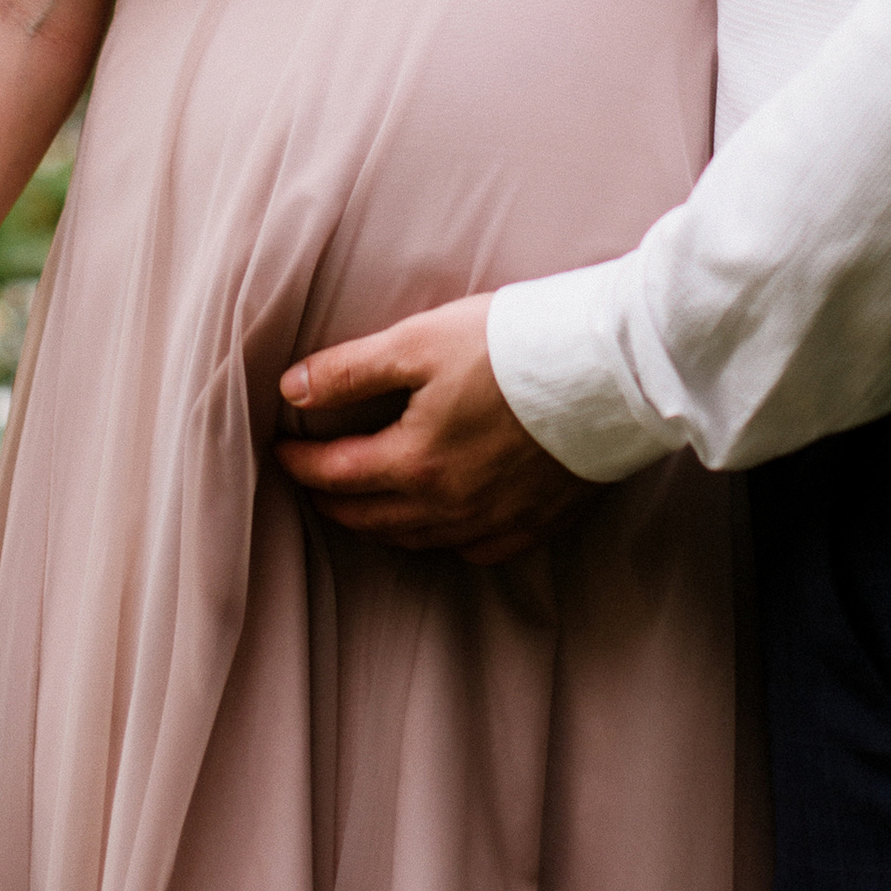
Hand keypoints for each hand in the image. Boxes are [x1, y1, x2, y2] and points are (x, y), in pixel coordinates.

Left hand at [274, 297, 590, 564]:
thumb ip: (351, 371)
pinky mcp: (535, 524)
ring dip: (380, 523)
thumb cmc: (513, 345)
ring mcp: (494, 522)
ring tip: (364, 501)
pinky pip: (473, 549)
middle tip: (311, 481)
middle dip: (331, 499)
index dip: (299, 462)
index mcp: (414, 463)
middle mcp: (449, 507)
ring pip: (417, 539)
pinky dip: (443, 539)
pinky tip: (440, 522)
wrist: (610, 370)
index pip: (334, 474)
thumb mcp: (420, 341)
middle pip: (369, 518)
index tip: (280, 449)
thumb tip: (292, 389)